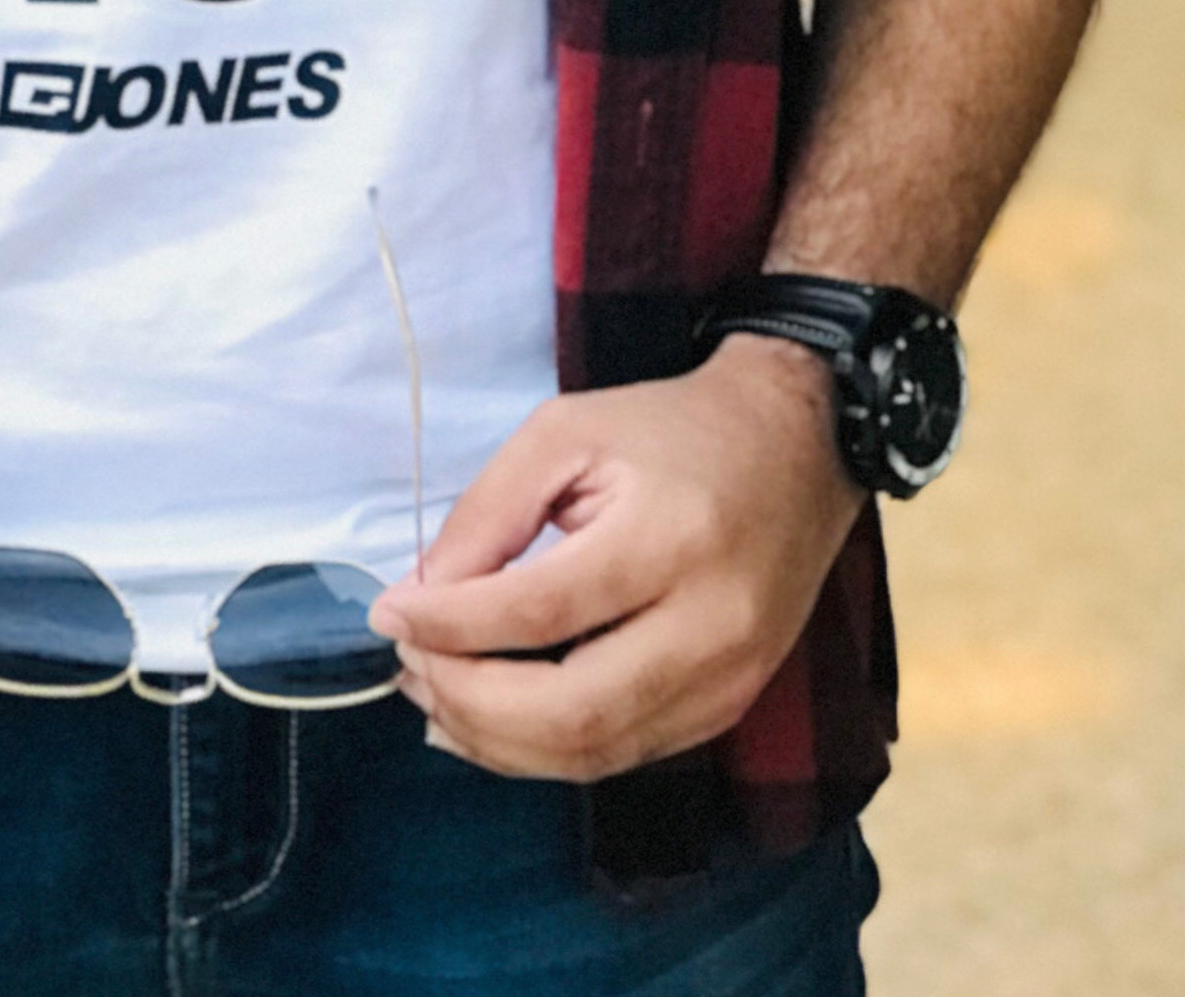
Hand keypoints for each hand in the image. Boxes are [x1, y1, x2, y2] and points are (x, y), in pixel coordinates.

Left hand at [369, 338, 861, 781]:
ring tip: (432, 700)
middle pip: (570, 709)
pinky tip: (494, 725)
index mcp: (668, 540)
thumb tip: (424, 596)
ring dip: (498, 742)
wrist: (797, 447)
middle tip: (406, 667)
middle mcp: (709, 628)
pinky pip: (624, 755)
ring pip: (595, 750)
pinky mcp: (728, 707)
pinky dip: (547, 751)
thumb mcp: (566, 431)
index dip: (450, 625)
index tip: (388, 614)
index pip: (539, 611)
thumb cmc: (671, 429)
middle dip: (469, 700)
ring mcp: (728, 681)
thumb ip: (491, 512)